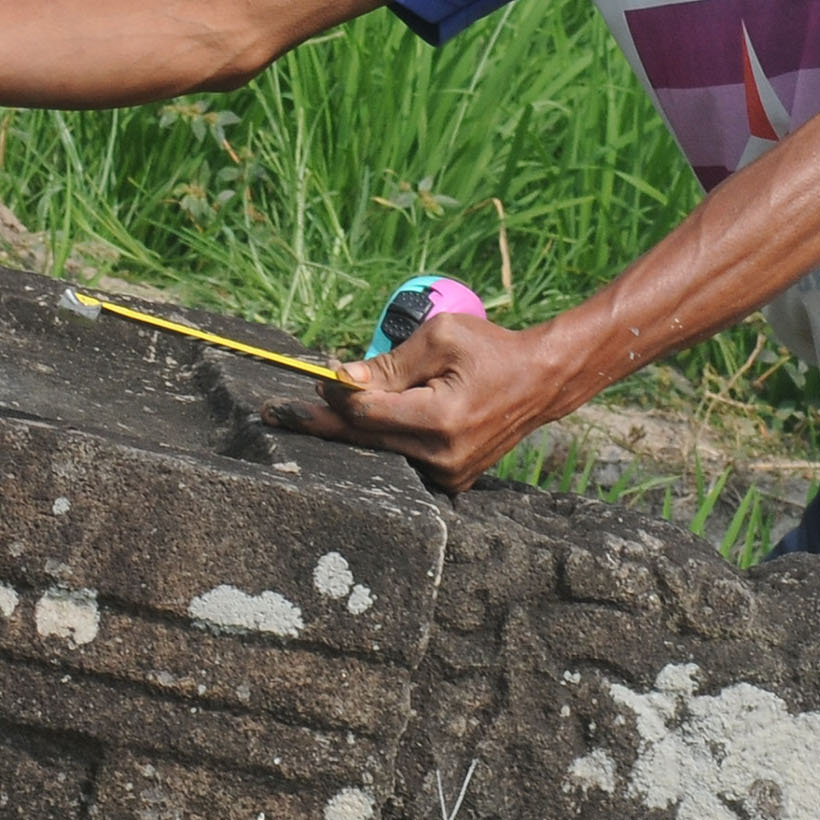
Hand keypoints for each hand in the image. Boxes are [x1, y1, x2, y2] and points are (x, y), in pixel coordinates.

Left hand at [279, 309, 567, 495]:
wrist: (539, 381)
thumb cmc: (489, 349)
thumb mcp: (439, 338)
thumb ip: (389, 363)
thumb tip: (341, 380)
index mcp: (440, 419)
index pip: (366, 414)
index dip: (334, 398)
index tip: (312, 380)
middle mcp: (443, 456)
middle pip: (364, 441)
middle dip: (324, 423)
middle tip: (280, 412)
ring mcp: (449, 474)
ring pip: (380, 455)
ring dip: (353, 432)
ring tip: (320, 412)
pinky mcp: (453, 481)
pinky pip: (403, 461)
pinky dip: (382, 441)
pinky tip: (365, 423)